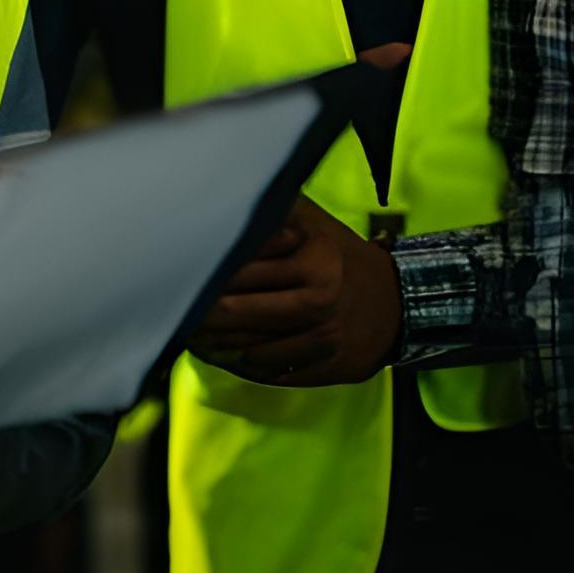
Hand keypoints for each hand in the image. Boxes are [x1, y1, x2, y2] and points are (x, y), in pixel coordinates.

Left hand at [188, 194, 401, 387]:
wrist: (399, 302)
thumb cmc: (341, 256)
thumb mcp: (315, 225)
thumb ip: (274, 214)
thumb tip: (223, 200)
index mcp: (313, 262)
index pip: (242, 272)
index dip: (206, 278)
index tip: (177, 278)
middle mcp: (320, 301)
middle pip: (241, 313)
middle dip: (201, 315)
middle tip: (174, 313)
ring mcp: (325, 339)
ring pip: (253, 349)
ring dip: (216, 346)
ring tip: (189, 338)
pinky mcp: (329, 368)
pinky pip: (275, 372)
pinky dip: (243, 366)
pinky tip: (220, 356)